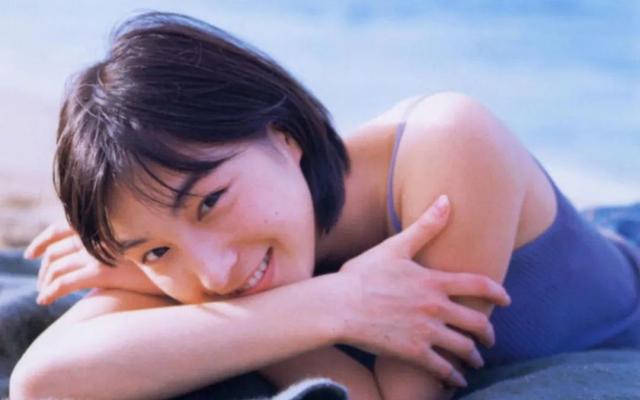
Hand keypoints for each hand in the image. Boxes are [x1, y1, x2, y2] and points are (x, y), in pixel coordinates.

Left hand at [23, 222, 163, 304]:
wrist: (187, 268)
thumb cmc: (168, 256)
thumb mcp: (141, 241)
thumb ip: (118, 240)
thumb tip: (100, 253)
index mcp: (106, 223)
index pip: (62, 227)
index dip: (43, 240)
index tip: (33, 254)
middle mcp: (100, 234)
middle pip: (55, 250)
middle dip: (44, 268)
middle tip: (43, 282)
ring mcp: (100, 253)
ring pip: (56, 267)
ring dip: (45, 283)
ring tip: (45, 294)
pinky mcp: (102, 273)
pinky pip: (64, 283)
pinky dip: (50, 293)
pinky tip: (46, 301)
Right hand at [337, 195, 510, 386]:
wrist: (339, 306)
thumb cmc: (362, 275)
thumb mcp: (394, 247)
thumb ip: (425, 226)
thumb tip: (447, 198)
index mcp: (433, 281)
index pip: (478, 285)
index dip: (497, 293)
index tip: (506, 300)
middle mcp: (436, 308)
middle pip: (477, 322)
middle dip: (488, 332)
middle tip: (490, 338)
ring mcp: (426, 332)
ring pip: (463, 348)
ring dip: (474, 356)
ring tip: (476, 361)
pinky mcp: (412, 353)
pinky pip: (442, 369)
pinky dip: (453, 377)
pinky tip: (456, 381)